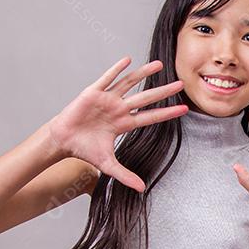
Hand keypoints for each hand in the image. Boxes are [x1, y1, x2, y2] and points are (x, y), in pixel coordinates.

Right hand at [47, 56, 187, 191]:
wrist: (63, 141)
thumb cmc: (85, 149)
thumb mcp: (108, 165)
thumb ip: (125, 176)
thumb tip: (142, 189)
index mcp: (125, 124)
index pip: (151, 117)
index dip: (167, 113)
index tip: (184, 108)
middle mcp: (119, 109)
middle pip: (146, 98)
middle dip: (163, 91)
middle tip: (180, 83)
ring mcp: (107, 99)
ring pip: (129, 83)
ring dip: (144, 74)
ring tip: (159, 64)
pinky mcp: (93, 92)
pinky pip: (107, 78)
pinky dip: (117, 69)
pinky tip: (128, 59)